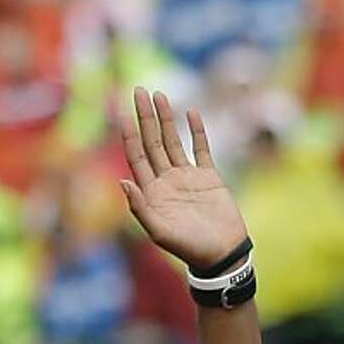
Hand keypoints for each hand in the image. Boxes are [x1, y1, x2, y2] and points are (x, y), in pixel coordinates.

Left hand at [119, 88, 247, 271]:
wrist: (222, 254)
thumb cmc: (188, 247)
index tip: (122, 111)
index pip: (136, 156)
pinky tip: (191, 112)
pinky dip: (197, 131)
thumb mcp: (159, 231)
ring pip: (173, 141)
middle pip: (152, 142)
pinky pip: (201, 148)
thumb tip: (122, 181)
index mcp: (151, 192)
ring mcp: (187, 177)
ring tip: (159, 95)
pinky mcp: (209, 176)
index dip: (129, 134)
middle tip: (138, 90)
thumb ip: (140, 207)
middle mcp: (166, 180)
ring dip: (166, 119)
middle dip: (144, 117)